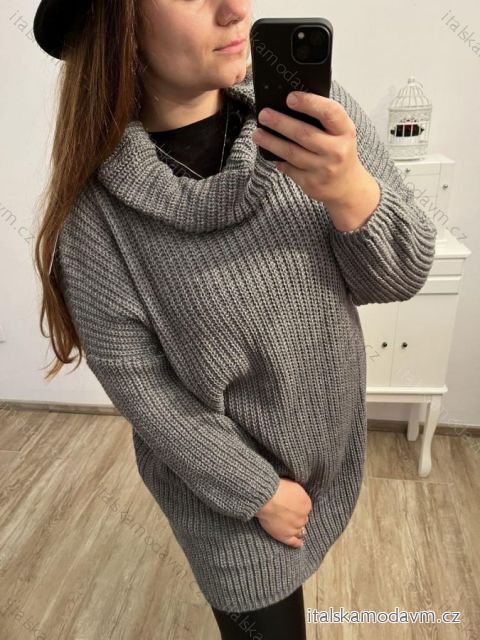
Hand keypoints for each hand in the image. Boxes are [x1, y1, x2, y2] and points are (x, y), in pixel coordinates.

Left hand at [251, 91, 378, 219]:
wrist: (347, 186)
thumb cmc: (339, 152)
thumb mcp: (340, 133)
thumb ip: (323, 119)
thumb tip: (291, 103)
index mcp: (345, 131)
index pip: (329, 113)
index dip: (309, 103)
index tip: (290, 97)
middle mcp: (336, 151)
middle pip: (304, 134)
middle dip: (280, 123)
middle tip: (264, 114)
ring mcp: (323, 169)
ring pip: (291, 153)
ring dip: (271, 142)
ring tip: (257, 134)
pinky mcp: (311, 183)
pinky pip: (289, 169)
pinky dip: (277, 159)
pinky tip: (269, 152)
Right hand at [255, 477, 311, 548]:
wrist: (267, 498)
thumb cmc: (277, 488)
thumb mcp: (293, 485)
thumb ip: (298, 494)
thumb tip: (296, 497)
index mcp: (306, 504)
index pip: (305, 508)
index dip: (298, 507)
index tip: (293, 506)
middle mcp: (303, 517)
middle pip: (303, 519)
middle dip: (298, 517)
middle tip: (290, 515)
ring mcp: (295, 528)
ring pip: (299, 530)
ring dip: (298, 530)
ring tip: (296, 530)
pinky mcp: (285, 536)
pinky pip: (293, 542)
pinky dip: (297, 543)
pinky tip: (299, 544)